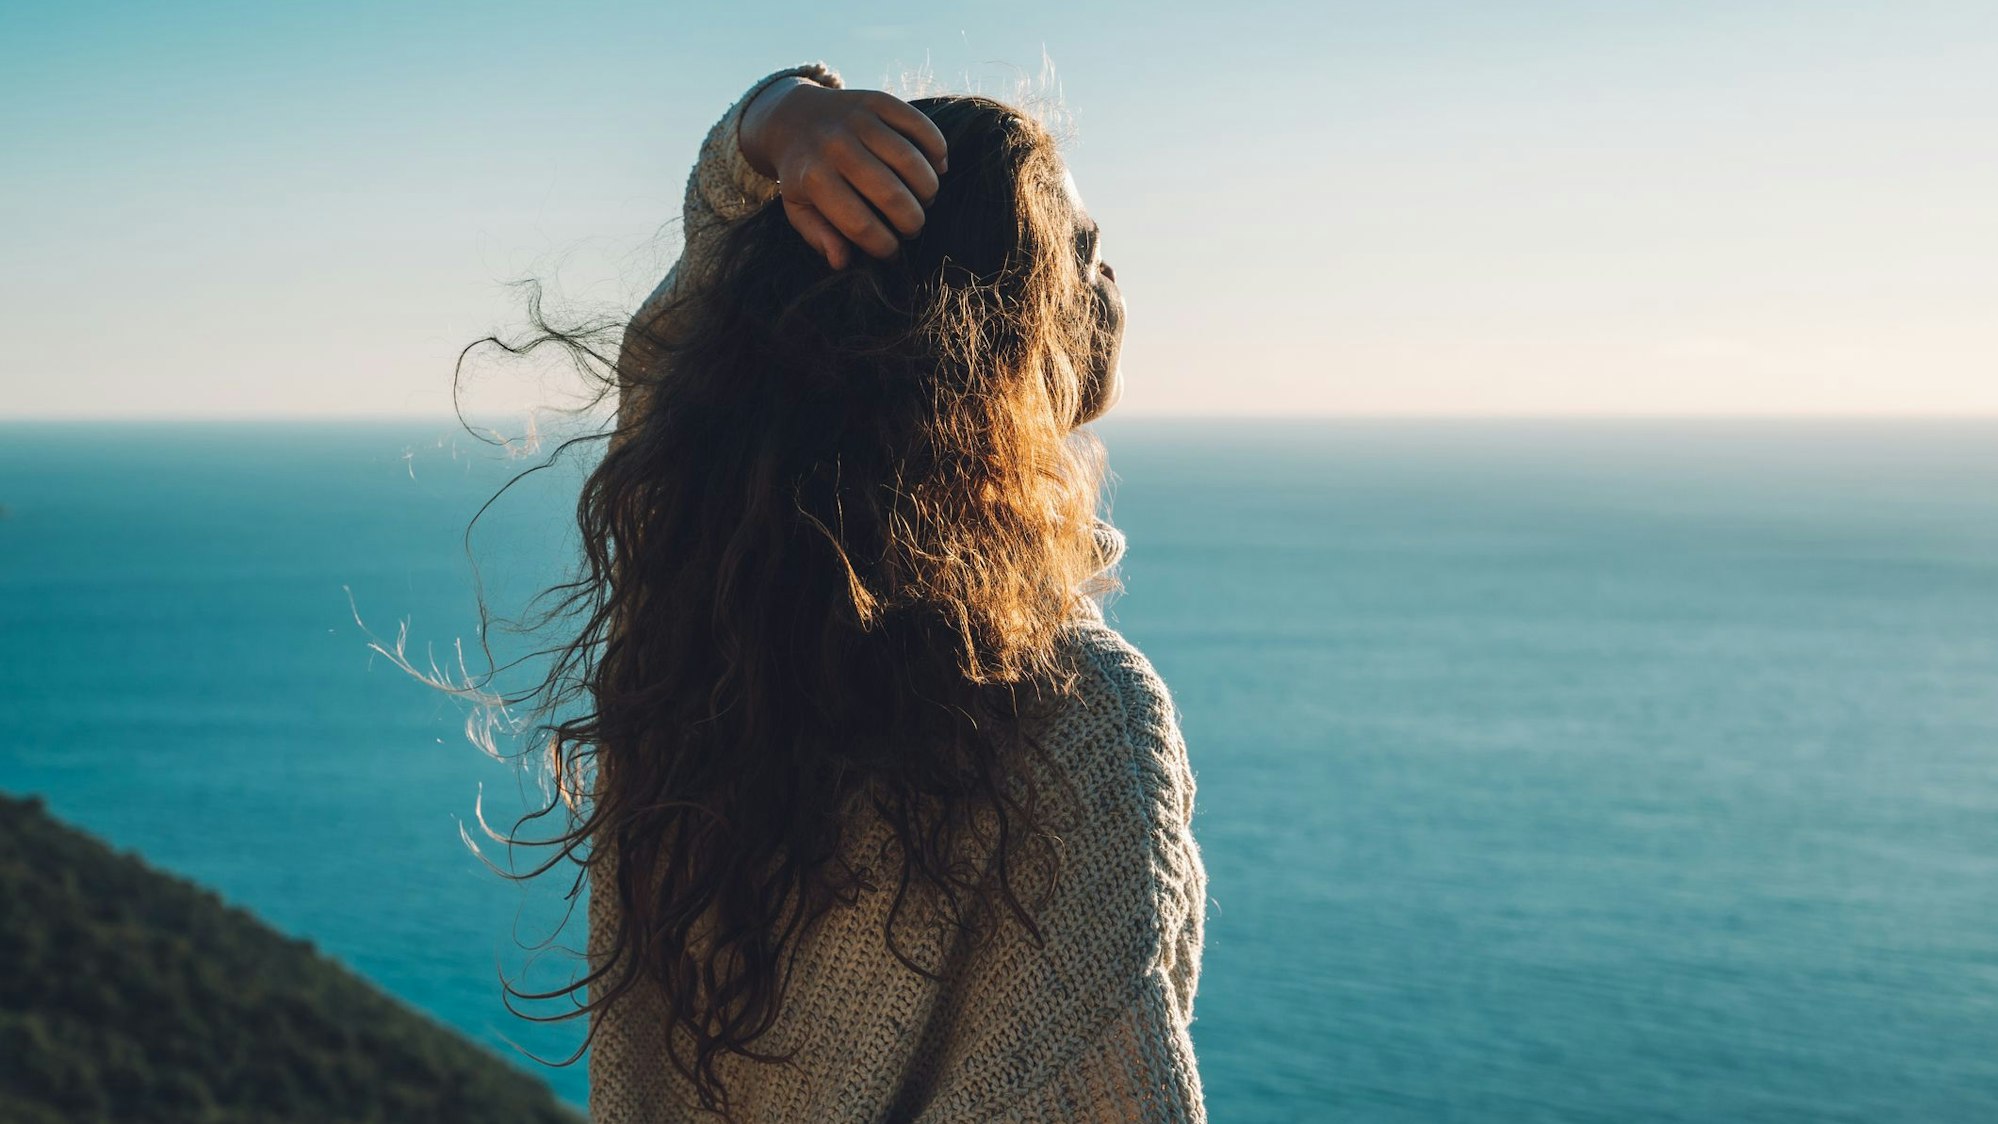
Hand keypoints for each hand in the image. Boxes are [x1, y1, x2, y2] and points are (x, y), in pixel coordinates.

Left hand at [740, 79, 948, 269]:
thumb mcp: (798, 209)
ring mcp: (858, 120)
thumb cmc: (803, 174)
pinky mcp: (878, 100)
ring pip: (911, 161)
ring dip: (928, 190)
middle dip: (912, 222)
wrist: (794, 117)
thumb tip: (842, 262)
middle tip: (912, 228)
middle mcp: (836, 146)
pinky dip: (937, 150)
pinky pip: (920, 126)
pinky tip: (937, 168)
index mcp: (814, 178)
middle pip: (891, 194)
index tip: (891, 252)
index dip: (883, 246)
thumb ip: (818, 236)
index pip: (860, 224)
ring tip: (924, 201)